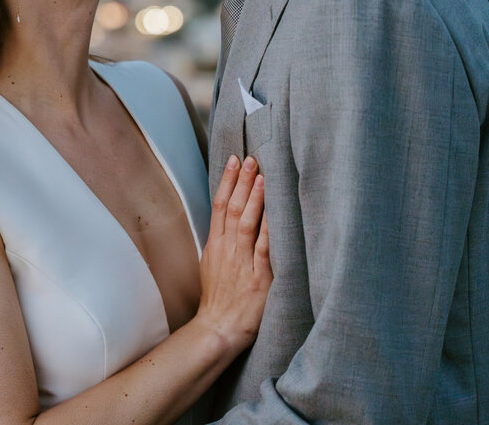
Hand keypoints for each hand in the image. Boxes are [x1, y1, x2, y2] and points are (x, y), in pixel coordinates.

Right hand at [196, 155, 271, 355]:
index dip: (226, 180)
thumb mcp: (213, 265)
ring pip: (246, 223)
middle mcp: (227, 249)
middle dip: (241, 181)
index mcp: (216, 245)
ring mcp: (242, 263)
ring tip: (261, 176)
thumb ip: (223, 242)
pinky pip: (264, 249)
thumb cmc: (218, 300)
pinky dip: (269, 229)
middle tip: (250, 158)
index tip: (233, 159)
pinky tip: (275, 213)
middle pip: (232, 208)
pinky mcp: (259, 278)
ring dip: (254, 198)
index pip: (220, 205)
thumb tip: (231, 220)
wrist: (218, 329)